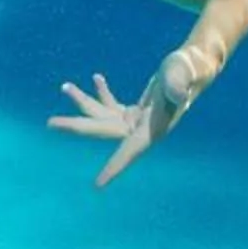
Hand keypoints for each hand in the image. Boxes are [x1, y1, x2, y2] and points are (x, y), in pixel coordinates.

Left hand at [46, 49, 206, 188]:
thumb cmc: (191, 67)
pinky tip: (95, 77)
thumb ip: (179, 82)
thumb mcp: (184, 71)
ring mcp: (138, 120)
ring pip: (102, 116)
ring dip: (83, 102)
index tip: (98, 184)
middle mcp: (142, 128)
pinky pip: (112, 105)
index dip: (115, 167)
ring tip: (64, 86)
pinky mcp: (137, 111)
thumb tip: (176, 93)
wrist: (197, 64)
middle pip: (103, 131)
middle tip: (50, 124)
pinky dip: (102, 93)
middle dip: (77, 126)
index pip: (130, 151)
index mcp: (153, 128)